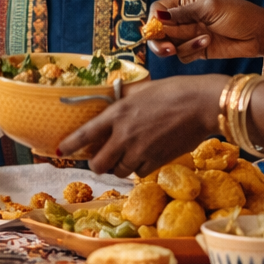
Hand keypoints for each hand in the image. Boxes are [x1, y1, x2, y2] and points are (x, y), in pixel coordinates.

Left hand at [58, 75, 223, 177]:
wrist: (202, 104)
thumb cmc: (174, 91)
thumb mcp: (142, 90)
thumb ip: (124, 100)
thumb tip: (112, 100)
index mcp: (118, 113)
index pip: (85, 133)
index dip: (70, 145)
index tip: (61, 151)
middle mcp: (124, 135)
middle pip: (98, 164)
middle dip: (97, 164)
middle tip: (101, 159)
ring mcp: (140, 151)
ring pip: (118, 171)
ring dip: (118, 167)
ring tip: (125, 156)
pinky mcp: (156, 162)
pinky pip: (138, 173)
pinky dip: (138, 169)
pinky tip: (144, 157)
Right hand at [147, 0, 263, 63]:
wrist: (258, 34)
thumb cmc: (238, 14)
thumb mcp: (210, 7)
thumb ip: (183, 13)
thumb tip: (157, 16)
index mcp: (185, 1)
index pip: (158, 10)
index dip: (154, 21)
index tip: (156, 31)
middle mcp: (184, 18)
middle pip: (159, 30)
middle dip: (160, 41)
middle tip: (167, 50)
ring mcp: (190, 35)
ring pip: (170, 45)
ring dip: (183, 46)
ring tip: (203, 40)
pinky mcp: (197, 50)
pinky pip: (183, 56)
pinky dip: (191, 52)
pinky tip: (207, 43)